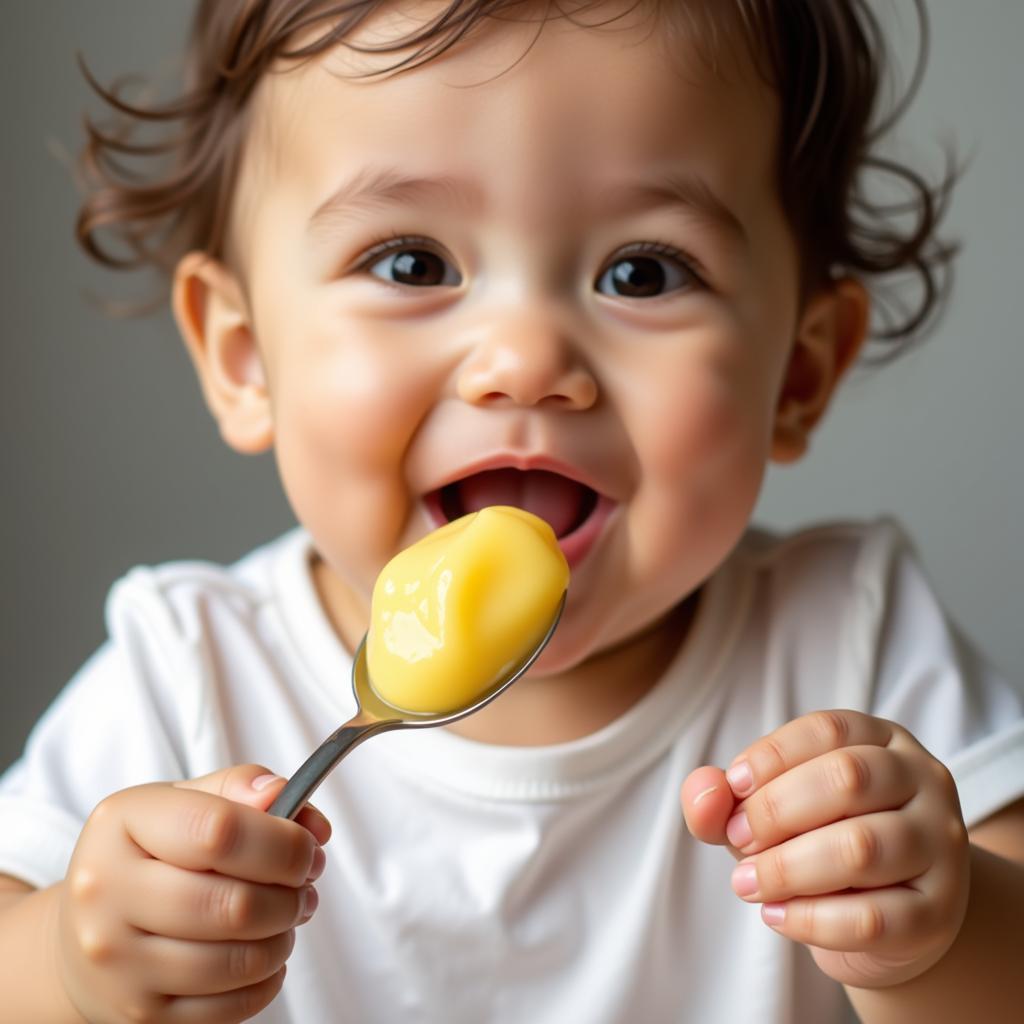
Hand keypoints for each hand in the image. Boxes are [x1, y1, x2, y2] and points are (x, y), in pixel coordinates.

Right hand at [55, 764, 330, 1023]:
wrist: (83, 932)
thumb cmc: (149, 854)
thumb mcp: (182, 801)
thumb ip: (239, 788)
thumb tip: (285, 796)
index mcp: (121, 824)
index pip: (220, 831)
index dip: (283, 842)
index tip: (308, 848)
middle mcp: (107, 892)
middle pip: (233, 904)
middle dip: (291, 896)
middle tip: (305, 888)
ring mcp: (118, 961)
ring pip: (237, 961)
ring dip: (283, 938)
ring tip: (286, 918)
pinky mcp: (138, 1013)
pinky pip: (231, 1007)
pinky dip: (267, 979)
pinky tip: (263, 954)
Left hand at [681, 710, 969, 988]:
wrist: (888, 920)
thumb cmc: (816, 844)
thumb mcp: (767, 812)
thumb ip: (724, 798)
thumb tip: (704, 791)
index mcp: (882, 739)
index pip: (827, 729)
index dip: (771, 756)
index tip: (733, 787)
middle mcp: (923, 781)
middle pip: (847, 778)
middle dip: (775, 810)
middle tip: (738, 840)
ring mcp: (941, 846)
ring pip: (861, 847)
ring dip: (786, 868)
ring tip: (746, 883)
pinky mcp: (939, 914)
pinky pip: (872, 918)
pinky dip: (810, 919)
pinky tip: (775, 915)